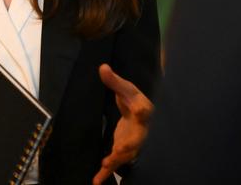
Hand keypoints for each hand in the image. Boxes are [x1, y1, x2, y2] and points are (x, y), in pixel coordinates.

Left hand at [93, 64, 153, 184]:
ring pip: (126, 155)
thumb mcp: (126, 89)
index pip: (143, 110)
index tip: (139, 108)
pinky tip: (96, 180)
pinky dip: (106, 172)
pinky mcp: (124, 152)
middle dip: (129, 146)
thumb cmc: (134, 101)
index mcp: (144, 111)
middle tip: (119, 150)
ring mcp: (134, 144)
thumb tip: (102, 67)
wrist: (142, 117)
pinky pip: (116, 163)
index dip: (141, 109)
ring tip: (104, 168)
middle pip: (137, 139)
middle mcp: (142, 131)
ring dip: (115, 162)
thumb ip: (114, 81)